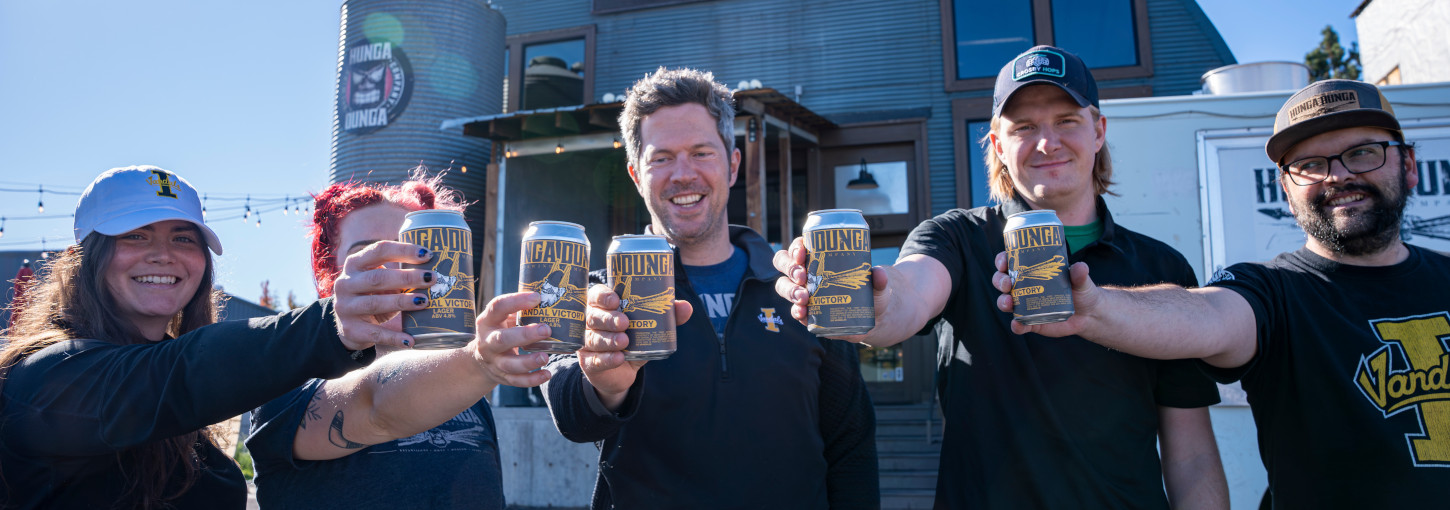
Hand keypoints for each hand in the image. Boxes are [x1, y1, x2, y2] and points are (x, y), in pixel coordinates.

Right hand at [332, 241, 432, 350]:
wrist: (347, 324)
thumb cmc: (372, 294)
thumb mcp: (378, 279)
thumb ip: (399, 273)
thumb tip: (437, 271)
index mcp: (355, 263)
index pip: (379, 250)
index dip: (404, 250)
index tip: (428, 254)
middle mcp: (346, 283)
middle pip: (378, 277)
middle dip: (407, 278)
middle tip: (432, 278)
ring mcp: (346, 307)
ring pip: (375, 303)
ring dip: (402, 302)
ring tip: (425, 302)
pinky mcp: (351, 329)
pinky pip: (375, 333)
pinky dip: (394, 337)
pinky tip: (411, 340)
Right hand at [470, 292, 552, 387]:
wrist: (480, 360)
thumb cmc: (499, 331)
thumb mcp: (502, 318)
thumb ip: (519, 311)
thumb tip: (549, 298)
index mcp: (487, 321)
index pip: (497, 307)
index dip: (516, 301)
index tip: (537, 298)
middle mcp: (487, 342)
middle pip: (502, 340)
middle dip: (524, 335)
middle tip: (546, 330)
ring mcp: (494, 361)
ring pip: (509, 364)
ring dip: (529, 361)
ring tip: (546, 357)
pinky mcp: (502, 377)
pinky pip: (516, 381)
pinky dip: (532, 379)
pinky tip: (546, 374)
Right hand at [579, 284, 691, 410]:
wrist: (623, 371)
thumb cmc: (634, 340)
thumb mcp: (649, 328)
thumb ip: (667, 316)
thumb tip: (686, 307)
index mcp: (602, 307)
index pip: (595, 295)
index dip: (603, 296)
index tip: (616, 300)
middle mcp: (591, 323)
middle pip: (593, 316)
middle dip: (608, 318)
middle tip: (624, 322)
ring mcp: (587, 343)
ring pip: (593, 338)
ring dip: (608, 339)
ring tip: (624, 341)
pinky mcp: (588, 363)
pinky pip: (594, 360)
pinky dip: (607, 359)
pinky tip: (619, 358)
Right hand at [771, 236, 890, 341]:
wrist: (873, 316)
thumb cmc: (871, 291)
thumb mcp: (877, 283)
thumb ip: (879, 278)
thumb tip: (878, 273)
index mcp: (819, 258)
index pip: (799, 247)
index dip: (796, 247)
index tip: (802, 251)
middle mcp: (806, 273)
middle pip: (785, 264)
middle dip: (790, 268)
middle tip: (803, 275)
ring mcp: (804, 292)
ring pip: (784, 286)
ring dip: (790, 290)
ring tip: (803, 297)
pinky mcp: (808, 312)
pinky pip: (795, 310)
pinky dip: (796, 311)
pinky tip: (802, 313)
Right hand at [991, 251, 1096, 336]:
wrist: (1089, 315)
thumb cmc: (1081, 291)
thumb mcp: (1081, 280)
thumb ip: (1079, 274)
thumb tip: (1080, 267)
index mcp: (1032, 271)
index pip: (1011, 262)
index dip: (1002, 260)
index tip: (1003, 262)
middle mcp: (1024, 286)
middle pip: (1002, 281)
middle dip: (1000, 281)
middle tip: (1007, 284)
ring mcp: (1025, 305)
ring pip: (1005, 302)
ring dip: (1002, 302)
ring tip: (1009, 303)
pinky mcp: (1031, 322)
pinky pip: (1018, 324)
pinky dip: (1016, 325)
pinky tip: (1018, 324)